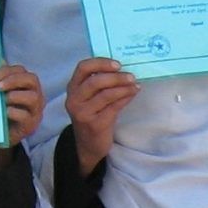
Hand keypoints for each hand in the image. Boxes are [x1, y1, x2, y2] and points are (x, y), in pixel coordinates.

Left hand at [0, 63, 43, 144]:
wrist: (0, 135)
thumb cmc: (1, 110)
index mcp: (26, 84)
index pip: (21, 71)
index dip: (8, 71)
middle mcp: (34, 94)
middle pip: (31, 80)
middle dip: (14, 80)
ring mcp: (35, 110)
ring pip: (33, 97)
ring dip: (16, 95)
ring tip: (3, 99)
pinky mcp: (30, 125)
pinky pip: (26, 116)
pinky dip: (16, 112)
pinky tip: (6, 111)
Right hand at [66, 58, 138, 174]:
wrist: (88, 144)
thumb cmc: (92, 116)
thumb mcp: (90, 98)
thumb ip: (100, 83)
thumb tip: (123, 69)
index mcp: (72, 88)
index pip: (83, 68)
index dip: (101, 63)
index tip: (118, 64)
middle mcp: (74, 100)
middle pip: (95, 81)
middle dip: (116, 77)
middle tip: (131, 76)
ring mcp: (83, 113)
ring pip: (106, 95)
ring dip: (124, 88)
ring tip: (135, 84)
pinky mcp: (95, 124)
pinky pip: (114, 107)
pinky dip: (126, 98)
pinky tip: (133, 93)